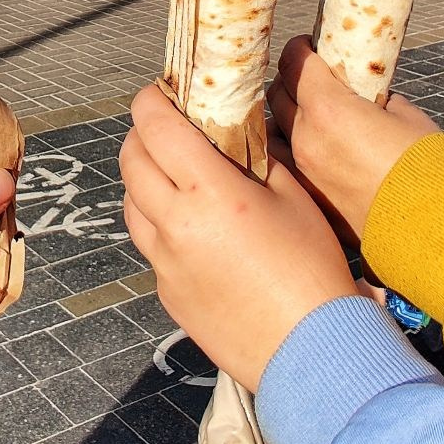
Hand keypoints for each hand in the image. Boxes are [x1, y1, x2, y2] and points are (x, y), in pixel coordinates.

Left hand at [119, 85, 356, 389]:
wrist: (310, 352)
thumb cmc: (313, 269)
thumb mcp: (293, 197)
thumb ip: (255, 157)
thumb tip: (233, 131)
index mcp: (209, 192)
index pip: (156, 127)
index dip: (150, 100)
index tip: (158, 90)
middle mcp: (175, 224)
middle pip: (130, 160)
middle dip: (141, 135)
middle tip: (165, 127)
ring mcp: (164, 262)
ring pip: (131, 203)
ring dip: (143, 179)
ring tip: (175, 175)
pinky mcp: (166, 293)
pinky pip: (149, 245)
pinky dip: (159, 224)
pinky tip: (192, 228)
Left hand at [268, 37, 438, 238]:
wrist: (432, 223)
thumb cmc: (427, 163)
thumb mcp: (405, 115)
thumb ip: (377, 100)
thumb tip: (368, 97)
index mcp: (329, 108)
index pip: (296, 62)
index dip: (300, 48)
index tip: (309, 46)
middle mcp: (306, 136)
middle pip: (277, 93)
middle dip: (290, 80)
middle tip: (308, 79)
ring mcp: (302, 169)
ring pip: (273, 130)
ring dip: (283, 118)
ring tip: (303, 116)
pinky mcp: (308, 196)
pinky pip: (282, 164)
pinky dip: (288, 150)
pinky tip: (306, 149)